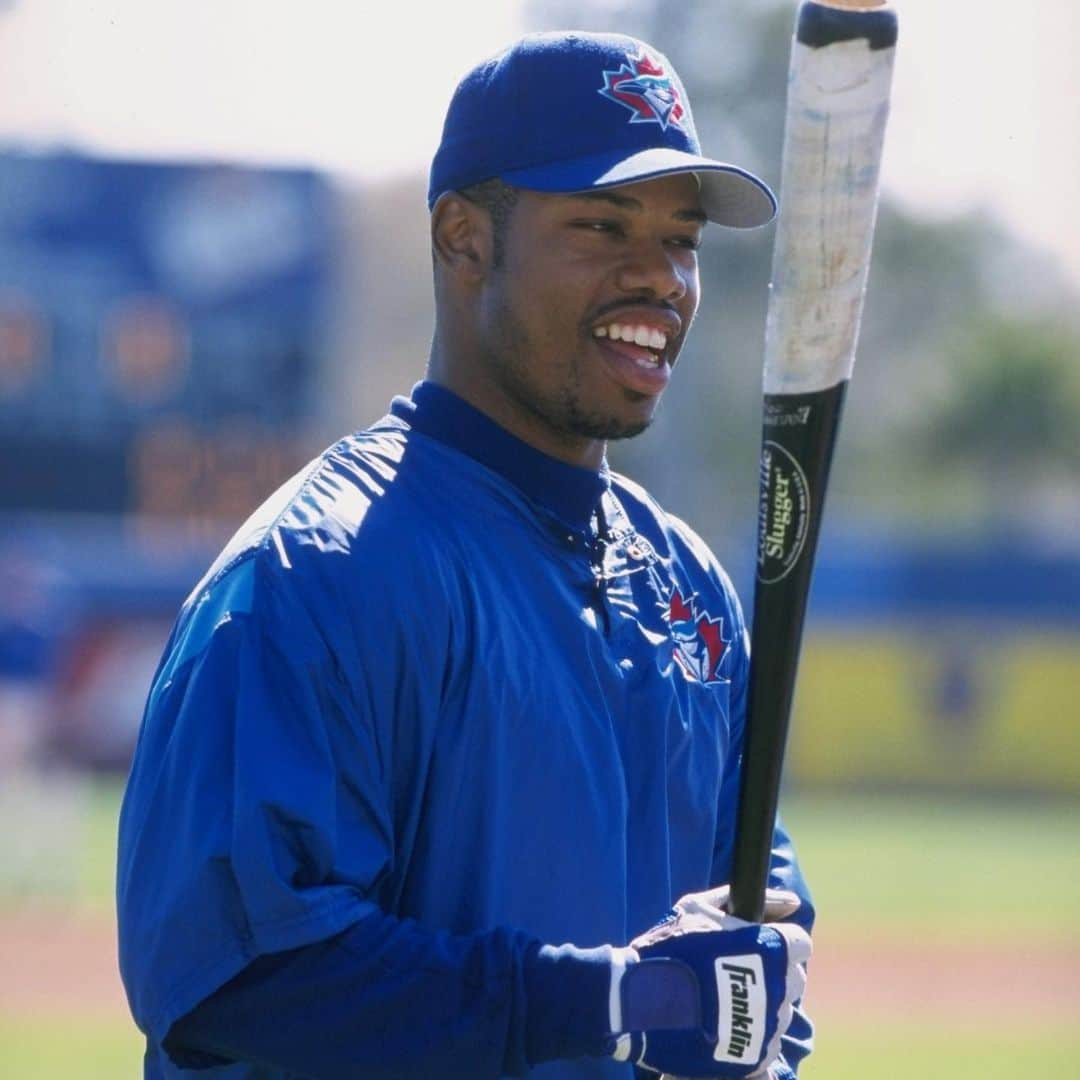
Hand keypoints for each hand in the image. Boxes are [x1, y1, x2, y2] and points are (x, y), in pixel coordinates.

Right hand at [606, 885, 810, 1078]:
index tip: (755, 949)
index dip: (777, 944)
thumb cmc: (670, 948)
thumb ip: (752, 901)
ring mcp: (770, 1025)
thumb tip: (791, 902)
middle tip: (733, 974)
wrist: (641, 1002)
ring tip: (720, 1002)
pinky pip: (767, 1044)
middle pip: (792, 980)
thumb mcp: (700, 908)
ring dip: (759, 1006)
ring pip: (779, 1012)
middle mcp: (779, 986)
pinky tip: (720, 1026)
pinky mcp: (757, 1057)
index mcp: (772, 947)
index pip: (800, 945)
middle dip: (770, 975)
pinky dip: (749, 1036)